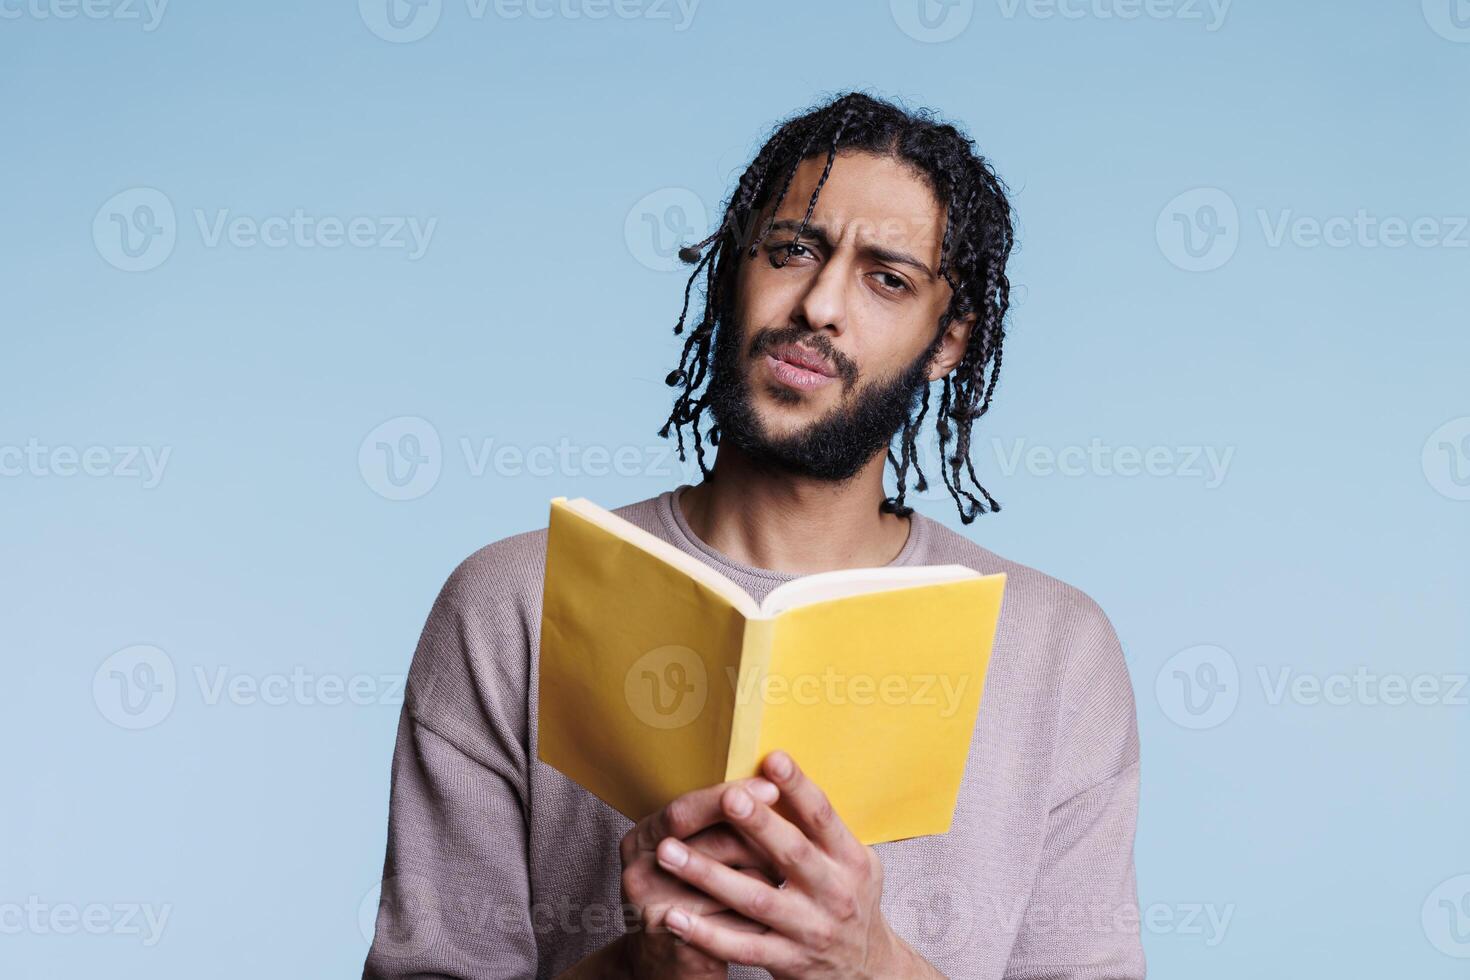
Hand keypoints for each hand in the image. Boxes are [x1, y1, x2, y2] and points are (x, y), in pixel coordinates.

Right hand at [619, 776, 781, 977]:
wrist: (662, 960)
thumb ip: (711, 826)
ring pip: (721, 883)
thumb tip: (770, 791)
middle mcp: (639, 871)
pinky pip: (727, 923)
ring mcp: (652, 910)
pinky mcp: (674, 943)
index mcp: (642, 839)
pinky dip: (755, 914)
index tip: (771, 787)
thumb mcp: (683, 854)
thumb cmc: (685, 896)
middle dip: (755, 836)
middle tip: (793, 832)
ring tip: (786, 869)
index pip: (685, 810)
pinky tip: (774, 907)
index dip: (728, 798)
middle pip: (705, 844)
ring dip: (761, 874)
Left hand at [653, 751, 940, 978]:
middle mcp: (834, 893)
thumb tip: (777, 773)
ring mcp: (810, 929)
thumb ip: (821, 827)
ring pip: (755, 900)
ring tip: (668, 853)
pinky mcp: (788, 961)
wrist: (867, 969)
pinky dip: (707, 933)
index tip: (773, 759)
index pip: (823, 816)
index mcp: (850, 859)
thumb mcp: (852, 861)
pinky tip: (675, 916)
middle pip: (791, 854)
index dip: (799, 787)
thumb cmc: (850, 900)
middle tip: (726, 798)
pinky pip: (741, 946)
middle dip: (758, 825)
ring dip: (709, 876)